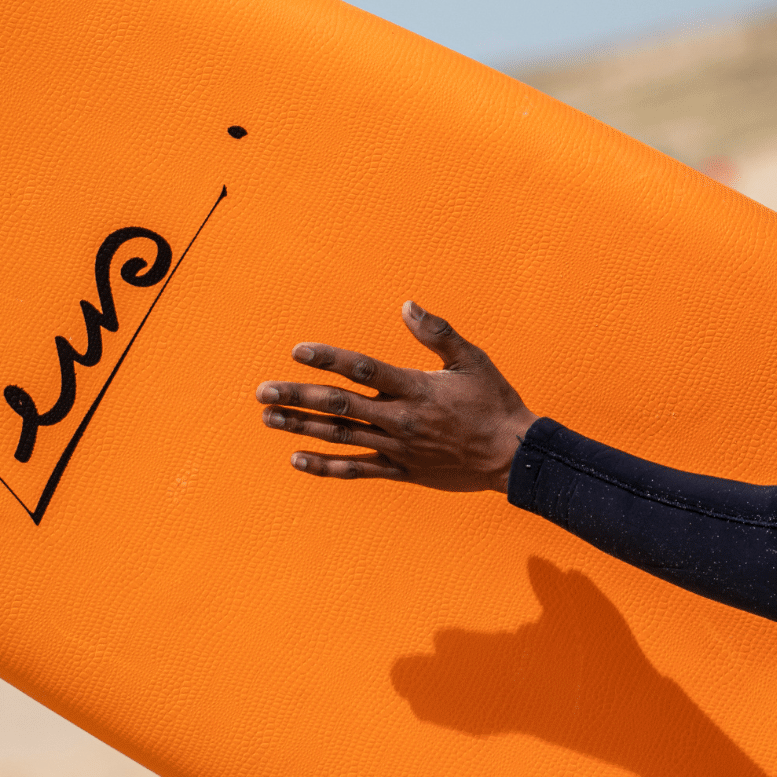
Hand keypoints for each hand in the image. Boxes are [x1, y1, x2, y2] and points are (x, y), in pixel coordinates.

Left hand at [257, 302, 535, 493]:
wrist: (513, 457)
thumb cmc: (494, 402)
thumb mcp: (472, 360)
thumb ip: (437, 333)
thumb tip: (406, 305)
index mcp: (417, 388)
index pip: (363, 369)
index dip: (329, 359)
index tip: (298, 351)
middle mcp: (401, 419)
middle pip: (339, 406)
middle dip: (298, 397)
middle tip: (263, 392)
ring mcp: (399, 448)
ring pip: (340, 437)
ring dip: (301, 427)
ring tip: (269, 418)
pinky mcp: (402, 471)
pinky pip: (357, 470)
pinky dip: (325, 465)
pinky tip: (297, 458)